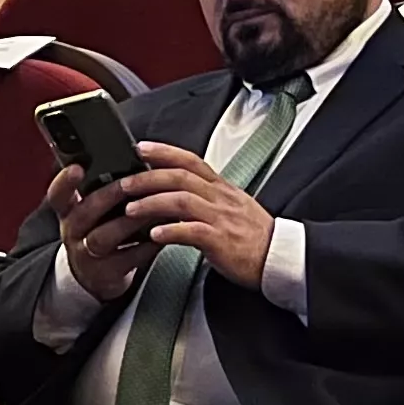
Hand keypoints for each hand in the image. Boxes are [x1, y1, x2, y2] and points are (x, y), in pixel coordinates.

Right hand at [49, 141, 203, 301]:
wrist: (96, 275)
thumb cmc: (100, 230)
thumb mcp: (93, 210)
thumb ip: (105, 187)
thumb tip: (137, 156)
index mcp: (69, 211)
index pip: (58, 194)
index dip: (65, 181)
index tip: (76, 167)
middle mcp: (73, 232)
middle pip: (84, 213)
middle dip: (107, 196)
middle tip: (128, 184)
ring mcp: (87, 255)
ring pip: (104, 236)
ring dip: (129, 221)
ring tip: (153, 207)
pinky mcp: (107, 273)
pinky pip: (128, 258)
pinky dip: (147, 245)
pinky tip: (162, 233)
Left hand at [121, 149, 279, 289]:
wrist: (279, 257)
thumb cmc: (253, 236)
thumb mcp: (231, 206)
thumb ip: (206, 196)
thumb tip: (176, 191)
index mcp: (221, 188)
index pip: (190, 161)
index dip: (164, 152)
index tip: (141, 147)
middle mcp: (220, 198)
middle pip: (180, 177)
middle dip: (148, 177)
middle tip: (124, 183)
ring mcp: (221, 218)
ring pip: (182, 201)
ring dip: (152, 203)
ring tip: (130, 210)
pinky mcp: (221, 241)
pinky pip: (192, 232)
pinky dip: (171, 231)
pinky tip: (154, 235)